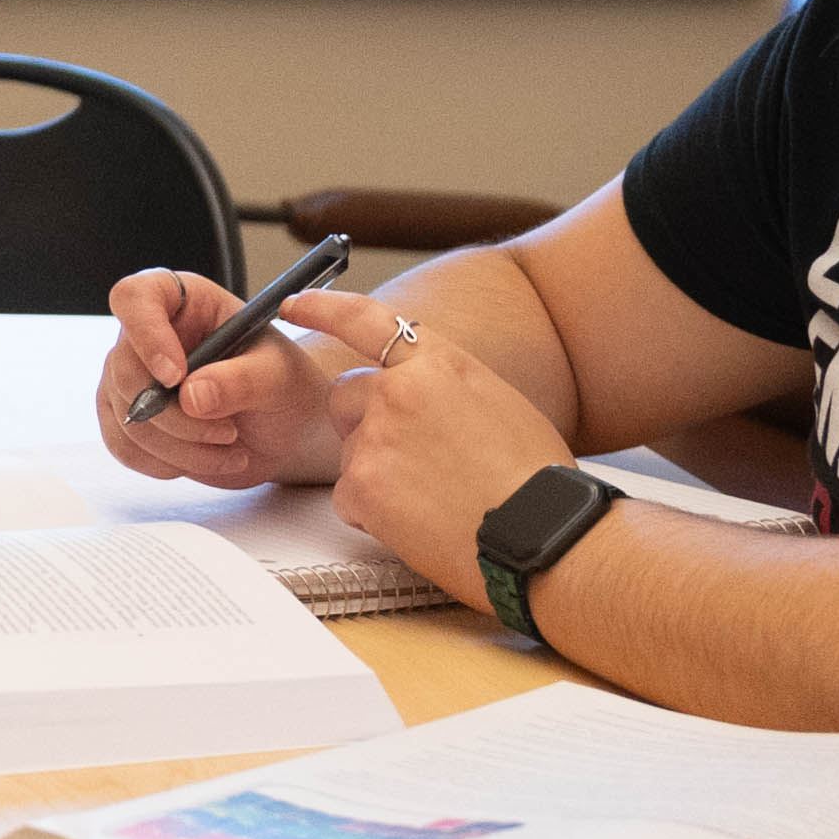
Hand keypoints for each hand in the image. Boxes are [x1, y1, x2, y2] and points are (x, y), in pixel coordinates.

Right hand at [97, 267, 363, 488]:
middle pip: (125, 370)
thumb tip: (191, 396)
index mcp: (182, 302)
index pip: (135, 298)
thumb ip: (243, 379)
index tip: (176, 376)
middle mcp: (147, 336)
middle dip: (177, 416)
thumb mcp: (280, 375)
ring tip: (229, 446)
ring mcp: (131, 378)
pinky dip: (167, 463)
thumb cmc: (284, 384)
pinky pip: (125, 447)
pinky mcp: (128, 420)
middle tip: (228, 431)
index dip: (146, 335)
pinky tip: (204, 458)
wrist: (283, 426)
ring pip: (128, 418)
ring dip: (181, 447)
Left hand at [268, 289, 579, 601]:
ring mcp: (377, 435)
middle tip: (407, 461)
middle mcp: (401, 391)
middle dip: (360, 426)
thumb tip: (422, 402)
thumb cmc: (537, 484)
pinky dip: (375, 516)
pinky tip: (420, 523)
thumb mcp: (499, 407)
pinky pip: (349, 499)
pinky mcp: (363, 484)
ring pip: (349, 454)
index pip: (367, 320)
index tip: (294, 304)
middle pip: (343, 397)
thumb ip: (445, 391)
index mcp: (441, 365)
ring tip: (432, 500)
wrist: (544, 535)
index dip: (323, 307)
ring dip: (375, 477)